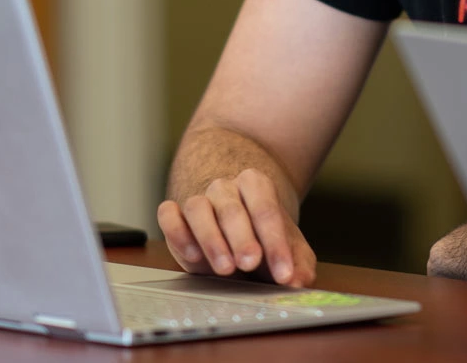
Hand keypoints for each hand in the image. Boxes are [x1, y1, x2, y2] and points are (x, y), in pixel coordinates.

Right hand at [156, 168, 317, 286]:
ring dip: (210, 239)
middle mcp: (224, 188)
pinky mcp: (175, 216)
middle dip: (242, 238)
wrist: (238, 228)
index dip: (276, 242)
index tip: (284, 272)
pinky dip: (177, 232)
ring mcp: (197, 200)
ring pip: (197, 208)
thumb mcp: (289, 250)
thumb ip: (298, 264)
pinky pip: (168, 215)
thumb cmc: (264, 239)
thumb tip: (298, 280)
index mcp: (255, 186)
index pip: (266, 208)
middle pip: (231, 208)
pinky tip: (192, 255)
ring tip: (225, 268)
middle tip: (251, 263)